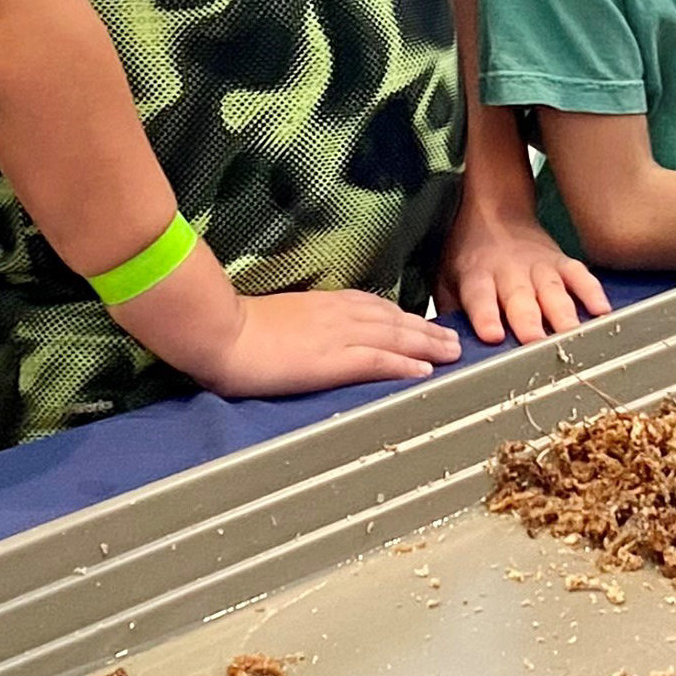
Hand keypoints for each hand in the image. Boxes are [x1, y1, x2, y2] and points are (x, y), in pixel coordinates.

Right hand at [195, 288, 460, 399]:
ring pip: (395, 337)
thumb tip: (311, 335)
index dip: (402, 316)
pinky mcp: (333, 361)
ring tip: (453, 353)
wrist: (221, 330)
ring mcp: (338, 337)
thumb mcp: (277, 317)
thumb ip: (302, 324)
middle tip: (454, 340)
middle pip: (394, 320)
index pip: (374, 306)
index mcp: (324, 304)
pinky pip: (378, 361)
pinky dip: (404, 364)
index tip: (422, 324)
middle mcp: (338, 315)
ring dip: (428, 345)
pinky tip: (425, 372)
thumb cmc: (236, 326)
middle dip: (426, 330)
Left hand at [442, 202, 609, 346]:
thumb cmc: (469, 257)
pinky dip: (592, 292)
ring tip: (573, 337)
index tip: (493, 335)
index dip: (486, 315)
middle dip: (530, 321)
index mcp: (476, 275)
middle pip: (520, 298)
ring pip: (553, 291)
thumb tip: (450, 351)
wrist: (494, 211)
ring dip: (563, 314)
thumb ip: (451, 313)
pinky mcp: (561, 262)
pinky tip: (603, 312)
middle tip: (537, 344)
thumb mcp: (446, 280)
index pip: (480, 297)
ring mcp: (538, 265)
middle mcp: (508, 270)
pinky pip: (580, 276)